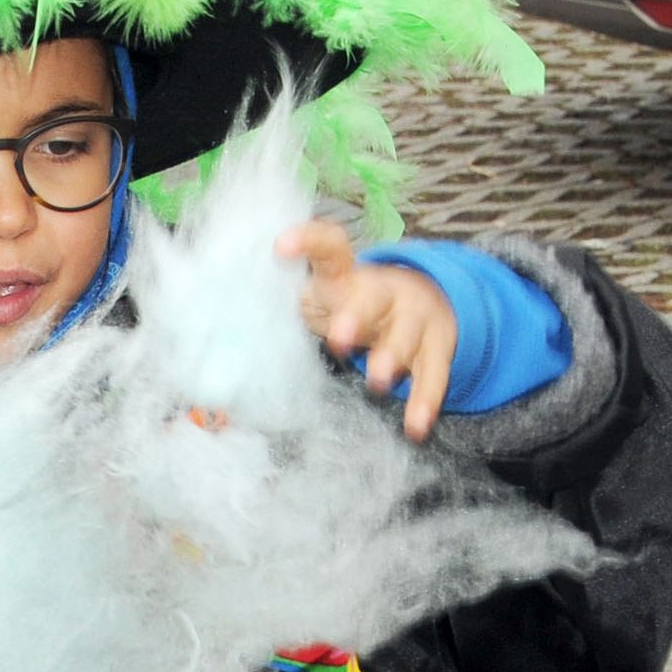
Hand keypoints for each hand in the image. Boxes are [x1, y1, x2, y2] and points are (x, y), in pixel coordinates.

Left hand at [280, 221, 457, 441]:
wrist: (429, 298)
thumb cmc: (355, 305)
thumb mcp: (328, 297)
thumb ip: (297, 307)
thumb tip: (233, 330)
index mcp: (347, 276)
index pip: (330, 249)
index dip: (308, 243)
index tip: (281, 248)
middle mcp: (385, 292)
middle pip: (373, 298)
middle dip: (356, 316)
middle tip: (339, 337)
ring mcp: (415, 319)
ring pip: (406, 335)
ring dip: (392, 356)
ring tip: (378, 380)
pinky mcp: (437, 349)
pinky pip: (433, 376)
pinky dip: (424, 402)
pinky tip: (416, 427)